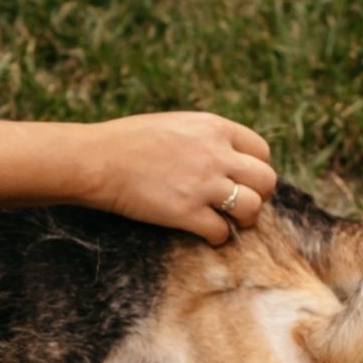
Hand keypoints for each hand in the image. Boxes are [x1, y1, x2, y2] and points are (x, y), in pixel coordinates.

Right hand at [84, 112, 276, 244]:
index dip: (255, 168)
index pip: (261, 150)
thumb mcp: (174, 124)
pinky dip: (217, 237)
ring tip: (229, 222)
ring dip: (244, 219)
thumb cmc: (125, 141)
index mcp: (214, 127)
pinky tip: (205, 235)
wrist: (96, 159)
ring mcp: (203, 185)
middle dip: (258, 195)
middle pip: (266, 179)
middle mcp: (216, 154)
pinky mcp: (186, 212)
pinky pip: (221, 232)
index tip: (242, 180)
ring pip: (252, 207)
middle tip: (241, 204)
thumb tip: (221, 156)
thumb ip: (203, 138)